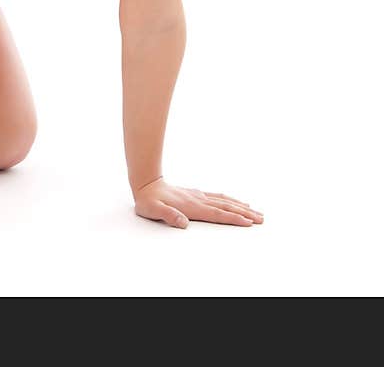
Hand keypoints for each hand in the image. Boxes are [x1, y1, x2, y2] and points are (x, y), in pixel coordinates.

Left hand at [133, 177, 263, 228]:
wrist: (145, 184)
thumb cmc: (149, 201)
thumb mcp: (154, 210)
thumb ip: (168, 216)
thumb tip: (182, 223)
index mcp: (192, 207)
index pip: (217, 214)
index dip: (233, 218)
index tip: (249, 223)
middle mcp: (198, 200)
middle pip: (226, 207)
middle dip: (244, 213)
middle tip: (261, 219)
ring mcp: (198, 196)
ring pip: (224, 201)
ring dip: (240, 206)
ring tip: (255, 210)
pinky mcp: (196, 194)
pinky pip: (217, 197)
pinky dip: (229, 199)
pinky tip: (235, 201)